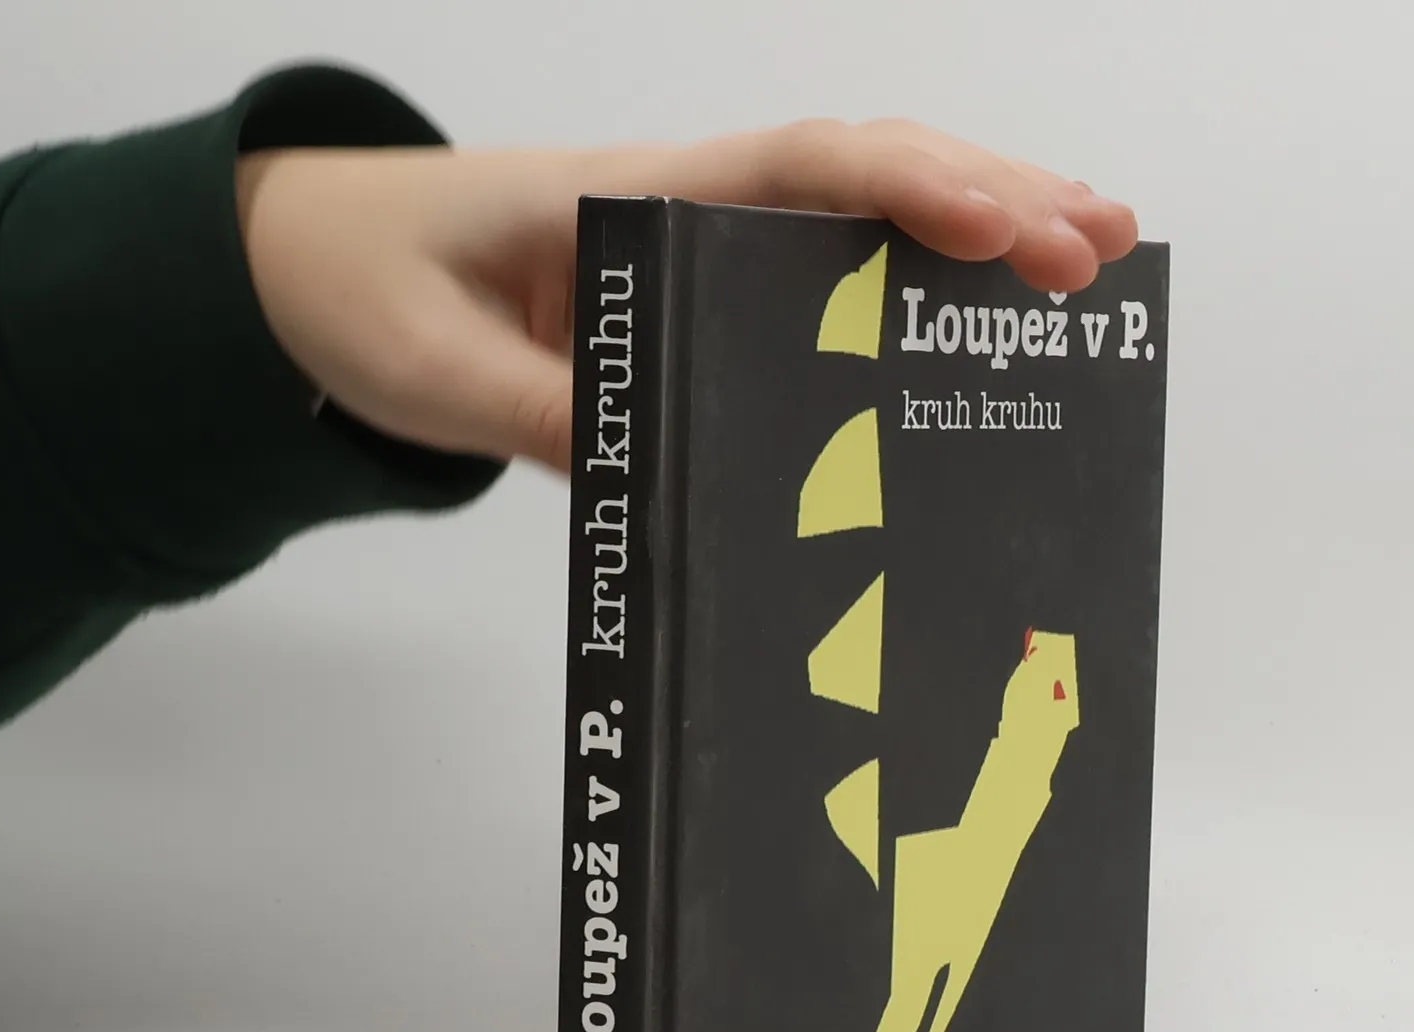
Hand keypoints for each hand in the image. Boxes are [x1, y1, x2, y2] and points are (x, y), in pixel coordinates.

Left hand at [235, 123, 1137, 471]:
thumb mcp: (436, 368)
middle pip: (864, 178)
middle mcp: (685, 208)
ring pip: (859, 225)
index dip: (906, 191)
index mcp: (630, 196)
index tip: (998, 226)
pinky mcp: (695, 307)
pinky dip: (906, 297)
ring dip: (975, 237)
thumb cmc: (363, 290)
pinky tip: (973, 331)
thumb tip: (663, 480)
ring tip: (1091, 267)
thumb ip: (543, 417)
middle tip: (1103, 248)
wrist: (311, 271)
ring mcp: (697, 252)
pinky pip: (819, 286)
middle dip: (990, 201)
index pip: (795, 169)